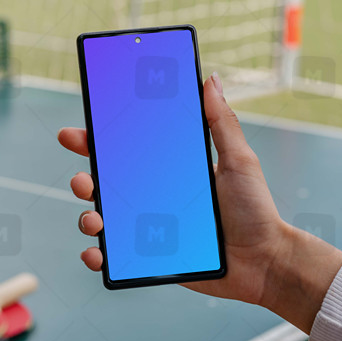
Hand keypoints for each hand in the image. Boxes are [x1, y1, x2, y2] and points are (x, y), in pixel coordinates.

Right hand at [57, 73, 341, 332]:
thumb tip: (210, 79)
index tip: (76, 133)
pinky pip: (115, 258)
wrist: (265, 261)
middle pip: (104, 185)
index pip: (125, 152)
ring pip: (103, 220)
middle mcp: (153, 199)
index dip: (96, 142)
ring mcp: (148, 231)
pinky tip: (97, 253)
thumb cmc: (255, 210)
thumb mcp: (240, 160)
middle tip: (82, 180)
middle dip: (83, 180)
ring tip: (94, 219)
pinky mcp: (151, 261)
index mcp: (169, 172)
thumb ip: (221, 122)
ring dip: (87, 217)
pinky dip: (98, 256)